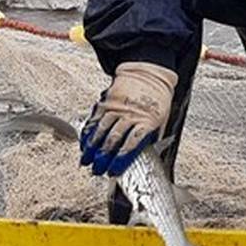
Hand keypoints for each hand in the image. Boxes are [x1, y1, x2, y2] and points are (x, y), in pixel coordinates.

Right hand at [79, 61, 176, 176]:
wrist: (149, 74)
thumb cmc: (157, 99)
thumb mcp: (161, 119)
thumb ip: (151, 137)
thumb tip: (141, 155)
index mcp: (147, 121)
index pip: (132, 144)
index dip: (121, 160)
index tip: (113, 171)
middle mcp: (130, 114)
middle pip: (114, 139)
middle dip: (103, 158)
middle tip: (97, 170)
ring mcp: (117, 107)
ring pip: (102, 130)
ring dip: (92, 148)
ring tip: (86, 161)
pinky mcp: (107, 101)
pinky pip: (95, 119)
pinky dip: (88, 133)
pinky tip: (84, 143)